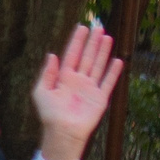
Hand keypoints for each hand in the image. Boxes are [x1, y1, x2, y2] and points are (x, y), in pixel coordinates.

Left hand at [31, 22, 123, 159]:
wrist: (62, 133)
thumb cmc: (49, 114)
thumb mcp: (42, 91)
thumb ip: (47, 73)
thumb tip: (51, 54)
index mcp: (63, 77)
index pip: (71, 54)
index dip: (76, 41)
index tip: (82, 27)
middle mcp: (78, 80)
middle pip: (87, 57)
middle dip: (92, 42)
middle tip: (98, 26)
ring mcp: (90, 88)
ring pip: (98, 65)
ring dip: (103, 52)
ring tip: (107, 37)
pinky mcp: (100, 98)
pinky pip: (108, 82)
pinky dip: (113, 72)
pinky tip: (118, 60)